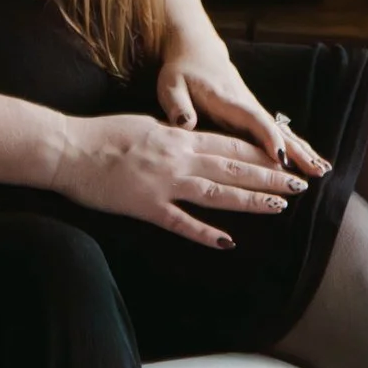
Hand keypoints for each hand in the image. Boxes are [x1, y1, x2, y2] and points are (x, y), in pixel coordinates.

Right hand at [54, 110, 306, 252]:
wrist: (68, 149)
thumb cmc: (101, 134)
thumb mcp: (144, 125)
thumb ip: (171, 134)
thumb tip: (189, 136)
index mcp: (177, 137)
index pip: (228, 145)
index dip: (258, 154)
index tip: (283, 160)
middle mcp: (178, 158)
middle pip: (232, 169)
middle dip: (268, 177)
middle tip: (298, 185)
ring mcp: (164, 183)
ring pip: (217, 193)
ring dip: (251, 201)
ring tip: (279, 207)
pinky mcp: (147, 207)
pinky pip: (182, 223)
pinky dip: (206, 233)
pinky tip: (228, 242)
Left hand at [156, 43, 329, 178]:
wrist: (197, 50)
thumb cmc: (182, 70)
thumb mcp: (171, 84)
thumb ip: (177, 104)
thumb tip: (186, 124)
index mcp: (228, 100)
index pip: (252, 120)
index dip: (267, 138)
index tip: (281, 158)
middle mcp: (247, 106)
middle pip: (276, 129)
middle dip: (296, 151)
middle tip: (316, 171)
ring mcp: (254, 111)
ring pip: (282, 132)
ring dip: (302, 150)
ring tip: (322, 170)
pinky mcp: (255, 116)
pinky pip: (278, 132)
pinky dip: (296, 146)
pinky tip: (310, 161)